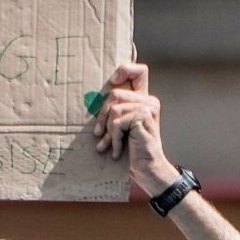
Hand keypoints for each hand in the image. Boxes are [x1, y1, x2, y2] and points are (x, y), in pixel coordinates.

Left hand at [90, 61, 175, 194]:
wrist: (148, 169)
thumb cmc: (133, 150)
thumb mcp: (121, 127)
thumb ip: (115, 110)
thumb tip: (91, 100)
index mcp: (144, 99)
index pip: (139, 71)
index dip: (124, 71)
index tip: (113, 83)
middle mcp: (149, 100)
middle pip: (115, 93)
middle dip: (102, 115)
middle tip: (99, 134)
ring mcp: (149, 107)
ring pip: (114, 108)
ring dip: (108, 130)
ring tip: (108, 144)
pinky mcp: (144, 116)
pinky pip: (117, 122)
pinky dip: (114, 138)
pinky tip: (117, 151)